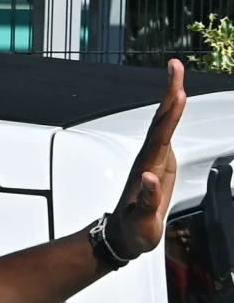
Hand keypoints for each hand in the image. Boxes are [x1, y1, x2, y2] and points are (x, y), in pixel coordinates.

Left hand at [109, 59, 187, 259]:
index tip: (180, 93)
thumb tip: (148, 177)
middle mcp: (148, 158)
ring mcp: (152, 159)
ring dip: (170, 99)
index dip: (171, 115)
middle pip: (161, 121)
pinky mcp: (158, 163)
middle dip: (169, 93)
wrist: (122, 236)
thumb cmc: (133, 230)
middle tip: (175, 66)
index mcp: (147, 168)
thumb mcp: (141, 220)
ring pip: (163, 124)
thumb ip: (146, 199)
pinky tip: (176, 103)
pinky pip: (167, 133)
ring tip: (177, 76)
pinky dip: (173, 116)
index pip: (161, 136)